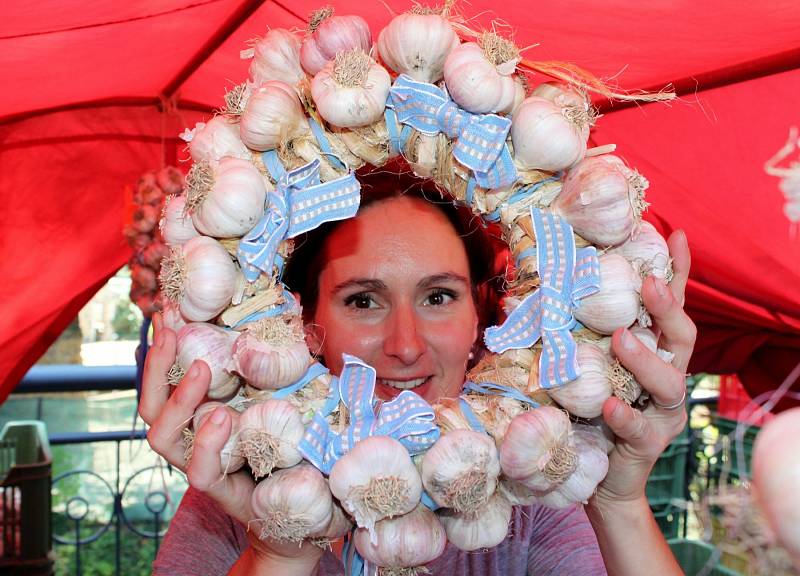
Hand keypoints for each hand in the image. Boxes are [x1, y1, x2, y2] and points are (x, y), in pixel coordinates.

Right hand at [138, 315, 323, 571]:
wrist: (306, 507)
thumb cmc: (291, 444)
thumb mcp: (284, 393)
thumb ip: (277, 360)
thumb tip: (286, 304)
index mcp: (198, 413)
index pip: (167, 379)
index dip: (163, 346)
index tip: (167, 310)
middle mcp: (190, 437)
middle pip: (152, 403)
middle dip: (156, 365)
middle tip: (172, 331)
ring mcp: (201, 464)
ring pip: (164, 437)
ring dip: (178, 399)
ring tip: (198, 368)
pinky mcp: (220, 490)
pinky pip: (200, 470)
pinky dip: (206, 444)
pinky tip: (219, 418)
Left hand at [592, 230, 695, 507]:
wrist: (600, 477)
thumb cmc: (593, 411)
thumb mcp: (591, 364)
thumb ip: (585, 332)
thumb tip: (554, 282)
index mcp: (656, 354)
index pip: (672, 309)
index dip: (678, 273)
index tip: (673, 234)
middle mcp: (668, 379)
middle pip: (682, 338)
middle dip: (669, 309)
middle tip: (648, 284)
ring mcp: (662, 414)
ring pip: (669, 383)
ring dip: (646, 359)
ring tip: (622, 339)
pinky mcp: (648, 444)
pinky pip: (640, 429)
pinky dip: (625, 415)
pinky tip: (610, 403)